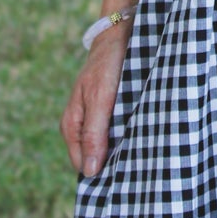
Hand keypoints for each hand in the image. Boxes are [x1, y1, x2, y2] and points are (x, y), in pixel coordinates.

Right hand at [60, 18, 130, 177]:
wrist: (119, 36)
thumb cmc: (106, 66)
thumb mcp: (100, 99)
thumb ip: (94, 134)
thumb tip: (89, 172)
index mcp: (71, 126)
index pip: (82, 165)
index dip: (100, 175)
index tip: (122, 180)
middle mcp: (82, 126)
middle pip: (95, 159)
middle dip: (113, 165)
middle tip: (137, 171)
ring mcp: (97, 120)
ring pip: (109, 148)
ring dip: (124, 152)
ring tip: (144, 156)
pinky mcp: (111, 113)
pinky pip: (118, 134)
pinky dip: (130, 138)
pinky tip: (145, 139)